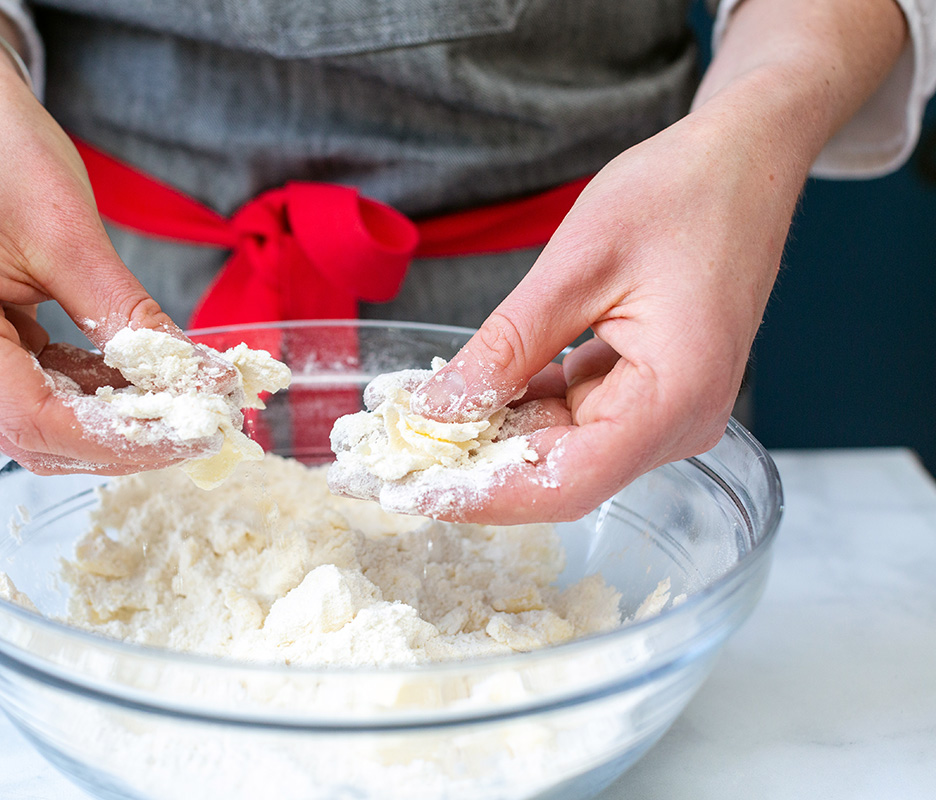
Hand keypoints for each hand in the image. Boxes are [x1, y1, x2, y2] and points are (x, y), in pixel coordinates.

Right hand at [0, 28, 235, 473]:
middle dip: (121, 441)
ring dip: (106, 425)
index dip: (121, 440)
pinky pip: (25, 396)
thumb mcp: (71, 233)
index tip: (193, 434)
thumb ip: (129, 316)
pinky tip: (136, 384)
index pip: (33, 420)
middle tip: (199, 429)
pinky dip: (84, 396)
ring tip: (178, 408)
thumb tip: (196, 380)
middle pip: (30, 437)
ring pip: (30, 427)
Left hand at [403, 105, 802, 522]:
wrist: (744, 162)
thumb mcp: (576, 265)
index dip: (483, 496)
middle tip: (394, 456)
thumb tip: (439, 410)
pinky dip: (523, 405)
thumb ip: (506, 347)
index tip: (411, 491)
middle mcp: (680, 424)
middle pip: (562, 475)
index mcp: (677, 398)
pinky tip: (475, 387)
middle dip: (475, 467)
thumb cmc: (680, 194)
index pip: (567, 482)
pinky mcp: (650, 394)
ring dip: (493, 435)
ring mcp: (668, 413)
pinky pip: (575, 418)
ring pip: (562, 450)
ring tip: (420, 416)